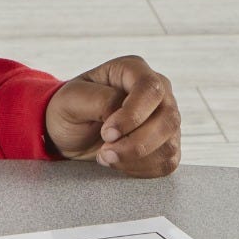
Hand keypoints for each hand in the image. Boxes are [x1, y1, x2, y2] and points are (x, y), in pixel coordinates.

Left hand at [44, 54, 181, 177]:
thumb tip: (121, 112)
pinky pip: (167, 163)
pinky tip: (119, 162)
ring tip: (105, 156)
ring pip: (168, 144)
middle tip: (105, 152)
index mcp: (132, 69)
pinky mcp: (167, 144)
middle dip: (135, 143)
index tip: (107, 133)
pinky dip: (141, 169)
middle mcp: (157, 91)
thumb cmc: (70, 108)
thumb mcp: (72, 98)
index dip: (133, 115)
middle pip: (167, 118)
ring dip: (135, 158)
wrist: (69, 132)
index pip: (150, 88)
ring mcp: (165, 119)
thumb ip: (99, 100)